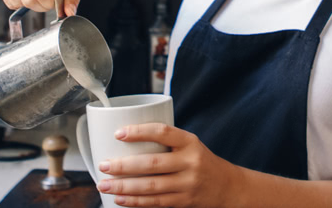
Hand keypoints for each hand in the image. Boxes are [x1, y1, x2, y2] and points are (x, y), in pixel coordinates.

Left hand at [96, 123, 242, 207]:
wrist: (228, 187)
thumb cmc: (201, 162)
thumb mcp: (190, 145)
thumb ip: (166, 143)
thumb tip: (124, 142)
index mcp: (190, 142)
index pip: (163, 132)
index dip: (139, 132)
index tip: (118, 133)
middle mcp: (190, 162)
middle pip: (152, 164)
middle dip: (123, 166)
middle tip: (103, 165)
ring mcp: (187, 184)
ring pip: (150, 186)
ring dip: (123, 187)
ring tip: (104, 185)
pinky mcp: (183, 202)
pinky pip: (155, 202)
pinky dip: (135, 201)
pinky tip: (119, 199)